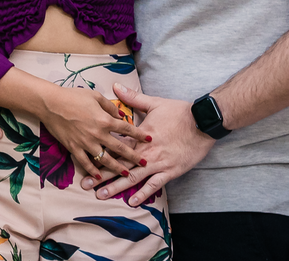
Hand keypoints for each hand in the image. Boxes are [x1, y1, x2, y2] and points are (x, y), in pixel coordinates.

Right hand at [38, 86, 151, 181]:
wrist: (51, 103)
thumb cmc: (73, 96)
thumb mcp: (95, 96)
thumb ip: (110, 106)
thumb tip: (120, 114)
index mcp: (104, 119)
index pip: (127, 129)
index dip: (140, 134)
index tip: (150, 139)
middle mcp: (98, 134)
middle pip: (120, 148)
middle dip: (134, 156)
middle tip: (145, 163)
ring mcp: (85, 143)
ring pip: (105, 159)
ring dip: (116, 168)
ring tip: (127, 174)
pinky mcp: (74, 148)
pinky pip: (85, 162)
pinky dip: (92, 170)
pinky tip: (98, 176)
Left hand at [83, 83, 214, 204]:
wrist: (203, 123)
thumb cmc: (179, 112)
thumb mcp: (155, 103)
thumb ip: (133, 98)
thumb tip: (116, 86)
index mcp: (140, 136)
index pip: (115, 146)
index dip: (100, 153)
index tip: (85, 159)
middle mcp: (146, 152)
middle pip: (120, 165)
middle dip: (102, 175)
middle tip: (86, 185)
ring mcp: (158, 163)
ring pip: (133, 177)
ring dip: (116, 187)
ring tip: (101, 195)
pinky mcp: (170, 171)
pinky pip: (154, 185)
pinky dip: (143, 194)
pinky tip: (132, 202)